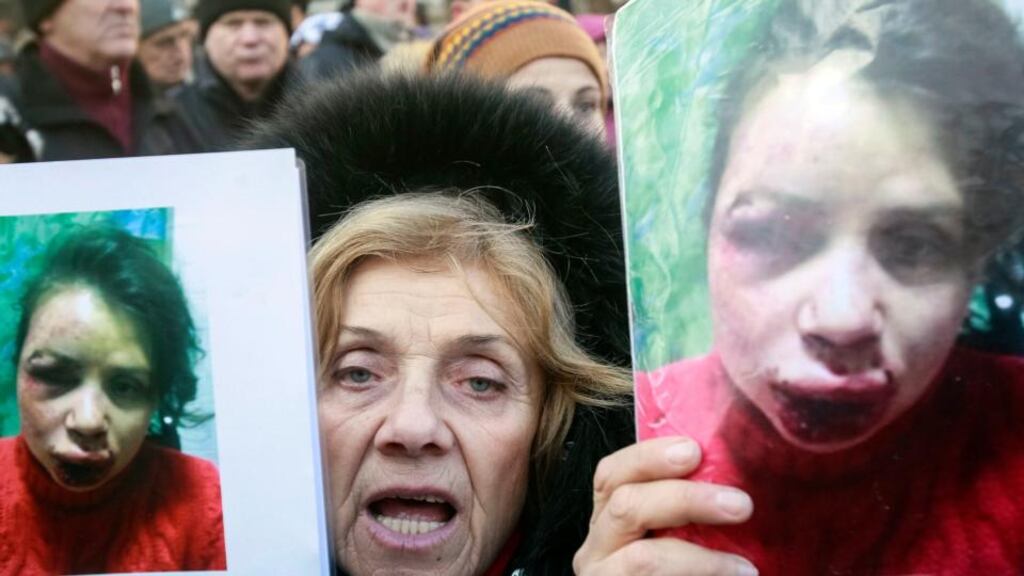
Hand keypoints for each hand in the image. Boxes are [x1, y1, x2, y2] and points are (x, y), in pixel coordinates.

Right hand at [573, 436, 756, 575]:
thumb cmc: (679, 572)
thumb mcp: (676, 536)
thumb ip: (688, 514)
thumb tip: (738, 482)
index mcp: (609, 519)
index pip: (612, 474)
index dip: (649, 456)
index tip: (695, 449)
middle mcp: (596, 549)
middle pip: (625, 506)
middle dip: (685, 498)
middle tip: (740, 504)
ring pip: (642, 559)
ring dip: (701, 559)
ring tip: (745, 566)